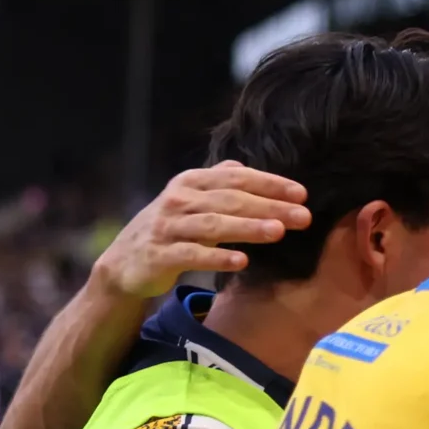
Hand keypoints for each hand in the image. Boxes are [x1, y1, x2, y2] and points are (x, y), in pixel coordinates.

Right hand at [87, 162, 311, 303]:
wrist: (125, 262)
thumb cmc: (169, 228)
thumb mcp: (190, 200)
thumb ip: (216, 183)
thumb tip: (242, 166)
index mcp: (191, 182)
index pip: (236, 178)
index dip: (270, 184)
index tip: (302, 194)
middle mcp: (178, 200)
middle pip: (230, 200)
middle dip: (269, 207)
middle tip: (303, 216)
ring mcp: (167, 227)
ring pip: (213, 225)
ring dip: (247, 228)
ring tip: (278, 232)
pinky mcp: (160, 255)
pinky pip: (192, 255)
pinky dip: (217, 257)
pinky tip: (242, 261)